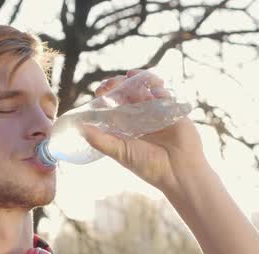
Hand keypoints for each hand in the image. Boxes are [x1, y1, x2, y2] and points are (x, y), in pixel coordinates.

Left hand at [79, 69, 208, 194]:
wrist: (178, 173)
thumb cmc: (148, 166)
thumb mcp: (120, 153)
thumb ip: (100, 140)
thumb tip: (79, 128)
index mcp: (126, 126)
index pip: (113, 104)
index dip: (106, 94)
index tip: (100, 90)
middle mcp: (140, 117)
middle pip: (128, 92)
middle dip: (120, 83)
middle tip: (114, 81)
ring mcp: (157, 112)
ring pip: (147, 89)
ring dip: (140, 78)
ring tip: (132, 75)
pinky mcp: (173, 111)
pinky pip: (165, 94)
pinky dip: (159, 89)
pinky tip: (155, 91)